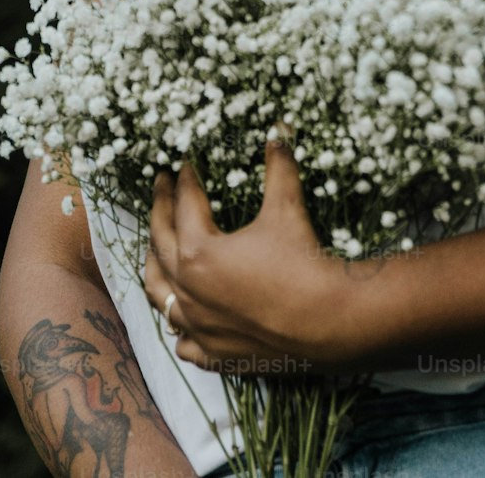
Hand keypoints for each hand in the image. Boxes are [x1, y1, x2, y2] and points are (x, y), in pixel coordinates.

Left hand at [143, 135, 356, 377]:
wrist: (328, 320)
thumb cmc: (302, 261)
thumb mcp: (287, 207)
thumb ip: (278, 167)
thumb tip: (279, 129)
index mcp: (198, 252)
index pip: (183, 206)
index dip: (184, 181)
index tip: (183, 166)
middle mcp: (188, 291)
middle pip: (160, 244)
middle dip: (159, 211)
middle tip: (162, 189)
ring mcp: (197, 326)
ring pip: (159, 296)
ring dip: (156, 268)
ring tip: (157, 250)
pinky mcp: (214, 354)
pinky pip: (184, 342)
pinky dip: (180, 326)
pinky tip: (185, 317)